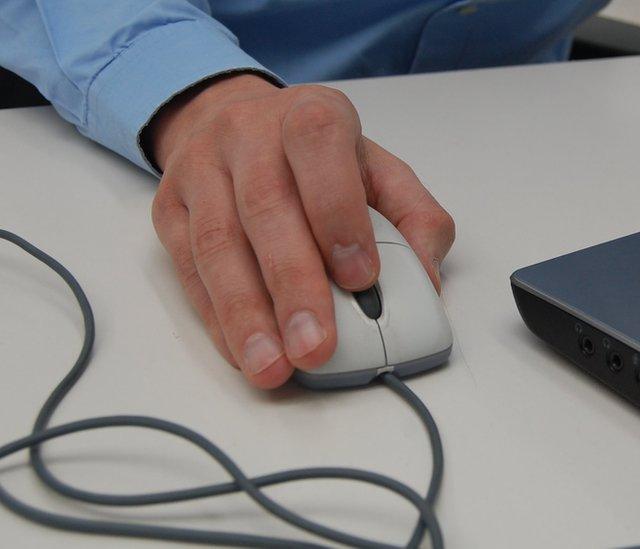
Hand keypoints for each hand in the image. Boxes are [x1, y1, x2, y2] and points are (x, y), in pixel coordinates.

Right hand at [148, 73, 454, 388]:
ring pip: (218, 242)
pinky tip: (243, 352)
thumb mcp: (381, 172)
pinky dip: (217, 317)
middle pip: (266, 207)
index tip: (360, 277)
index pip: (319, 148)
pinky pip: (188, 267)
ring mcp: (201, 168)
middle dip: (294, 284)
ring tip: (273, 366)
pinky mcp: (170, 208)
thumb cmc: (320, 161)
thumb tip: (426, 282)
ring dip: (246, 314)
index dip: (337, 212)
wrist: (238, 125)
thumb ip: (416, 219)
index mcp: (311, 116)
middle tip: (316, 346)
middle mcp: (249, 133)